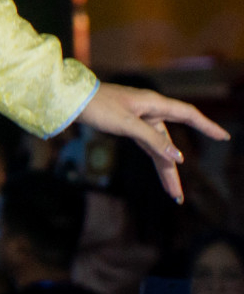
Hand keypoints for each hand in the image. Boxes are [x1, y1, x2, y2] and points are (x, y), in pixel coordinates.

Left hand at [76, 81, 230, 202]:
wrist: (70, 98)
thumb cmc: (97, 106)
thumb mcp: (126, 123)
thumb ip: (153, 140)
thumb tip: (176, 157)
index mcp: (153, 103)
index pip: (188, 114)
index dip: (206, 126)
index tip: (224, 137)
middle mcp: (149, 110)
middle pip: (170, 142)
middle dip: (174, 170)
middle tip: (180, 196)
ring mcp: (138, 118)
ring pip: (158, 147)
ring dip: (164, 169)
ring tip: (174, 195)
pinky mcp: (127, 124)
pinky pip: (146, 144)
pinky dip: (153, 158)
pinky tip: (162, 171)